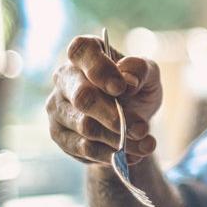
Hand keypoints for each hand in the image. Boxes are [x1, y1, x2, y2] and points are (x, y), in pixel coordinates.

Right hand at [47, 35, 161, 165]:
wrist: (129, 122)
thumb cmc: (136, 90)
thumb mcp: (149, 76)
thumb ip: (141, 71)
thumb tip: (128, 80)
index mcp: (85, 54)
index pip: (81, 51)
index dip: (99, 69)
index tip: (121, 87)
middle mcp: (64, 77)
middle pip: (82, 96)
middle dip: (115, 116)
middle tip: (140, 129)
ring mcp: (57, 107)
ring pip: (86, 127)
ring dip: (120, 139)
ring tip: (146, 144)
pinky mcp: (59, 134)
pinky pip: (84, 148)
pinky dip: (112, 154)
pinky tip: (134, 154)